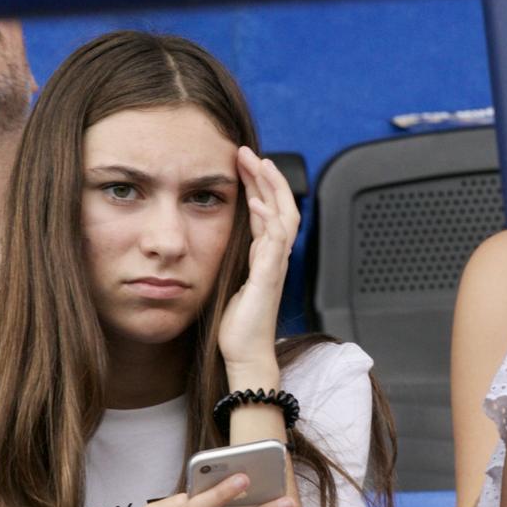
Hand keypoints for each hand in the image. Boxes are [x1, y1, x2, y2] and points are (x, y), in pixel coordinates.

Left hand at [216, 148, 299, 377]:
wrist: (245, 354)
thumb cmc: (238, 324)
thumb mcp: (233, 280)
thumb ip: (236, 258)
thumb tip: (223, 240)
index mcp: (265, 255)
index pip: (268, 209)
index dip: (257, 184)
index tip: (242, 162)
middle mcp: (274, 257)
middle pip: (281, 205)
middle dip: (266, 176)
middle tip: (248, 152)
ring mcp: (275, 267)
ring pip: (284, 217)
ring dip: (272, 189)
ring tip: (259, 164)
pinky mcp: (269, 279)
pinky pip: (275, 244)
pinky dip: (269, 221)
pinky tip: (258, 203)